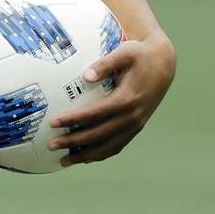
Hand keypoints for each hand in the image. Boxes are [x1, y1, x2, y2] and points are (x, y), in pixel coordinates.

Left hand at [48, 34, 176, 165]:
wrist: (163, 64)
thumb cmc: (139, 55)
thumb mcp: (124, 52)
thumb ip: (105, 64)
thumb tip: (85, 76)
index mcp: (127, 99)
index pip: (95, 114)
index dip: (74, 120)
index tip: (54, 123)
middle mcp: (132, 117)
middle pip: (98, 134)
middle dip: (74, 142)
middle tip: (51, 144)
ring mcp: (136, 125)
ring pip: (108, 146)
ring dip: (85, 155)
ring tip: (64, 161)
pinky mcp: (136, 127)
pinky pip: (117, 145)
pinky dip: (101, 154)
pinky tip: (84, 157)